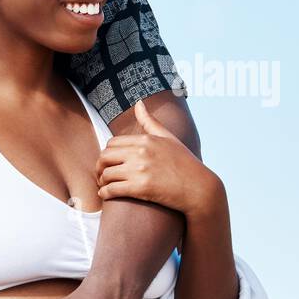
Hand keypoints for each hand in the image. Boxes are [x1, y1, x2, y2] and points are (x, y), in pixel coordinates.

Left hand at [95, 99, 223, 215]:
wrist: (199, 188)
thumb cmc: (185, 163)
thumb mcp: (169, 138)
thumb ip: (150, 121)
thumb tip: (138, 102)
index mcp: (146, 139)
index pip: (112, 143)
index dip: (106, 153)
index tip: (108, 162)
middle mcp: (141, 152)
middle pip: (105, 157)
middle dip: (99, 167)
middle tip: (102, 174)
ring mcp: (140, 170)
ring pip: (106, 174)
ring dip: (101, 182)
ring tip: (104, 186)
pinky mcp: (141, 188)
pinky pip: (112, 190)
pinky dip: (105, 193)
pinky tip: (106, 195)